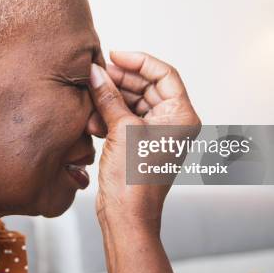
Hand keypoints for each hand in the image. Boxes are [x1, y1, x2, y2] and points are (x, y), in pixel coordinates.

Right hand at [88, 51, 200, 227]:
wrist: (127, 217)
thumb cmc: (135, 182)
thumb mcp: (121, 130)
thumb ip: (108, 97)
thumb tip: (96, 72)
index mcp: (181, 116)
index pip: (164, 74)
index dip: (138, 61)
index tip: (114, 55)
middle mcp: (173, 123)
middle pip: (147, 86)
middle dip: (121, 80)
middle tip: (98, 73)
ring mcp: (156, 134)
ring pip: (133, 101)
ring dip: (111, 99)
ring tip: (92, 97)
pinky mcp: (139, 143)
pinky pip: (125, 117)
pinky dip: (109, 114)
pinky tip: (93, 119)